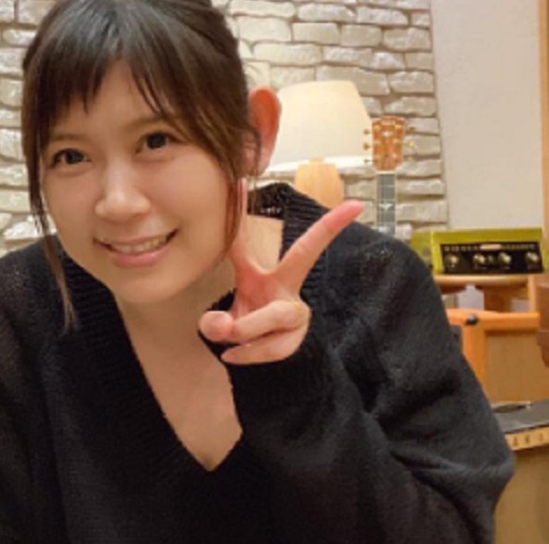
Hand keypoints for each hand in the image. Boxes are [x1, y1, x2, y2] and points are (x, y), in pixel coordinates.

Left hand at [199, 200, 363, 364]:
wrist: (250, 357)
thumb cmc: (239, 325)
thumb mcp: (219, 318)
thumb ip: (213, 322)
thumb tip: (223, 328)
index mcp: (269, 274)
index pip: (280, 242)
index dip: (305, 221)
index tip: (347, 202)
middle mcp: (288, 288)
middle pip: (304, 256)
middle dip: (325, 229)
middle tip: (344, 210)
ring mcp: (296, 314)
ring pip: (279, 311)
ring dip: (248, 324)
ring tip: (227, 332)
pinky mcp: (297, 339)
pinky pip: (274, 345)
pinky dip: (247, 351)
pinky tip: (232, 354)